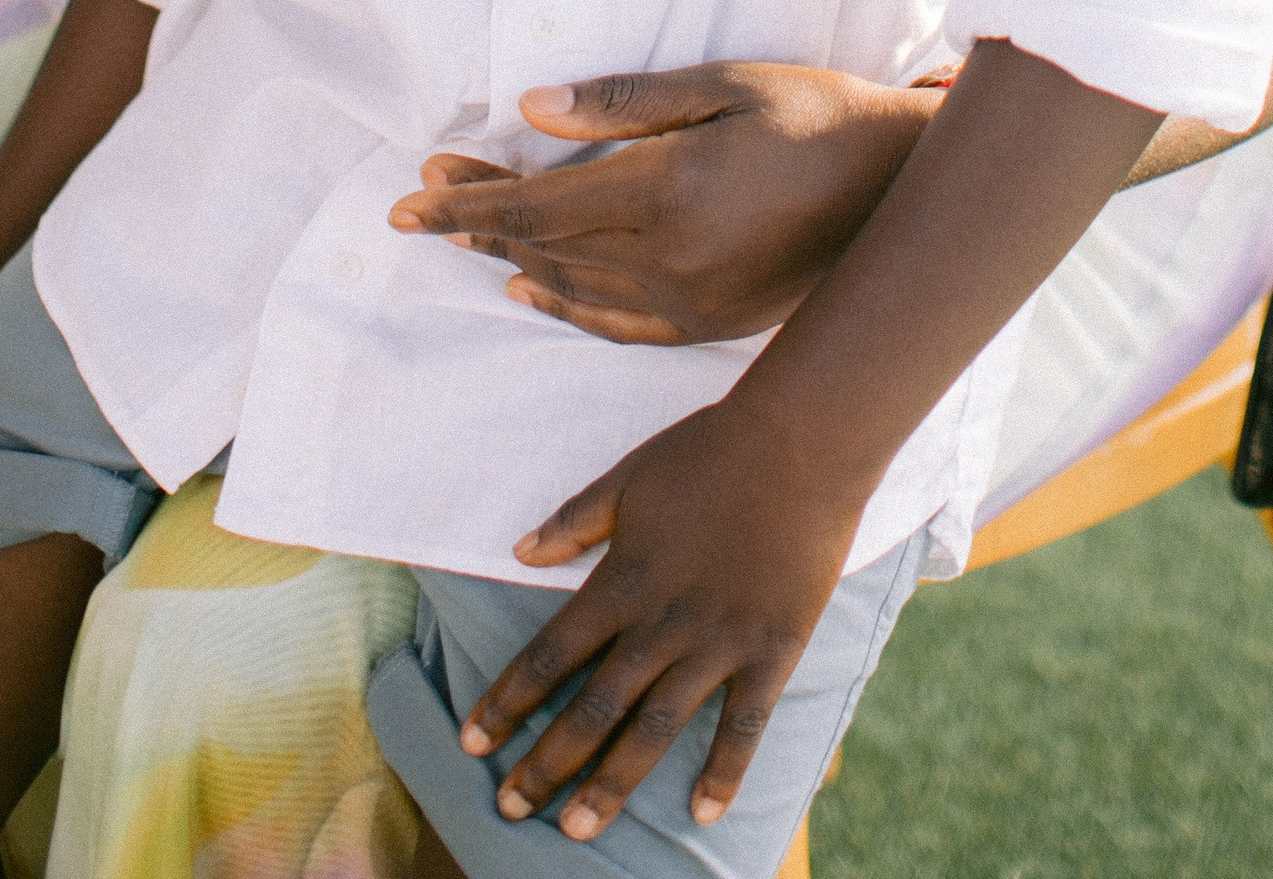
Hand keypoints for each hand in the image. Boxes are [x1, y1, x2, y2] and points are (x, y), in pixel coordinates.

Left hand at [387, 62, 935, 343]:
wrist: (892, 186)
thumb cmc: (808, 113)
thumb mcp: (721, 84)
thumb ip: (625, 103)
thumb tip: (533, 109)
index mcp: (666, 190)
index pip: (539, 203)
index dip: (471, 202)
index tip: (414, 197)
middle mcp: (668, 257)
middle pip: (545, 244)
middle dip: (479, 221)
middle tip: (423, 202)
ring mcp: (688, 301)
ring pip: (572, 284)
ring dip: (511, 257)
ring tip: (466, 233)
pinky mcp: (708, 324)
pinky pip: (615, 322)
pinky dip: (565, 305)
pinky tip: (532, 289)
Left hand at [459, 395, 864, 840]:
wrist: (800, 442)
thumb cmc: (710, 451)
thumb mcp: (629, 477)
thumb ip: (574, 521)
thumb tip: (518, 551)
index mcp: (624, 579)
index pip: (551, 653)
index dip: (507, 699)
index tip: (472, 741)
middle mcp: (663, 622)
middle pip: (594, 706)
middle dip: (547, 762)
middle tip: (510, 808)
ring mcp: (719, 642)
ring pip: (655, 729)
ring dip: (612, 783)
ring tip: (575, 831)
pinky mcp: (771, 650)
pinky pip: (743, 724)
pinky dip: (724, 771)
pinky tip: (702, 814)